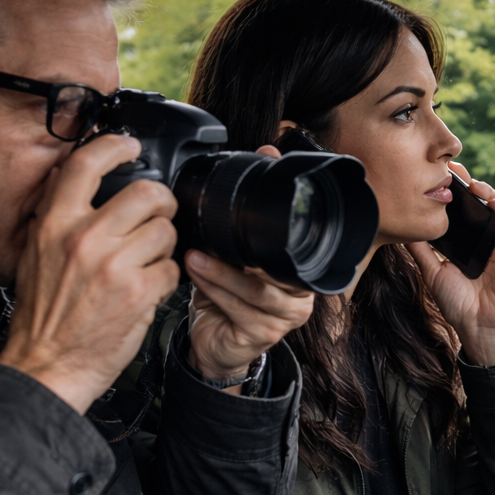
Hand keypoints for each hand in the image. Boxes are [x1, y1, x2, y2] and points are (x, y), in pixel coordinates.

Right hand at [0, 134, 179, 413]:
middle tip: (158, 216)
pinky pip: (171, 268)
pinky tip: (147, 289)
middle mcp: (83, 239)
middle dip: (161, 204)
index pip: (85, 164)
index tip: (129, 146)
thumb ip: (57, 216)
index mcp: (54, 224)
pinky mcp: (138, 292)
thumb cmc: (44, 315)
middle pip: (146, 193)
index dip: (114, 146)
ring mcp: (113, 265)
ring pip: (165, 231)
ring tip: (146, 263)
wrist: (47, 365)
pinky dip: (166, 279)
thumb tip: (71, 177)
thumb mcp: (36, 255)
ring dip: (164, 247)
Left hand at [182, 146, 315, 389]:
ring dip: (220, 272)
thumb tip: (269, 150)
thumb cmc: (227, 296)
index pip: (297, 245)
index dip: (277, 226)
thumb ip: (252, 211)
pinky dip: (215, 290)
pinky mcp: (263, 336)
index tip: (252, 209)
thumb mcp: (239, 249)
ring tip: (194, 256)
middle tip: (208, 239)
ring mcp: (284, 319)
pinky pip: (239, 310)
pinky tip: (196, 277)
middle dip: (241, 253)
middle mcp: (299, 296)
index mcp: (300, 272)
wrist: (216, 344)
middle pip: (277, 269)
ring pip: (255, 290)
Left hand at [406, 162, 494, 366]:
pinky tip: (492, 201)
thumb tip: (403, 228)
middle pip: (475, 203)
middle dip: (466, 183)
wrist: (479, 326)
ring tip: (473, 183)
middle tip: (453, 167)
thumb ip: (420, 250)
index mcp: (460, 243)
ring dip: (486, 190)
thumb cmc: (456, 304)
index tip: (437, 175)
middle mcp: (479, 239)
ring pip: (494, 207)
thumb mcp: (431, 272)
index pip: (456, 211)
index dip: (449, 192)